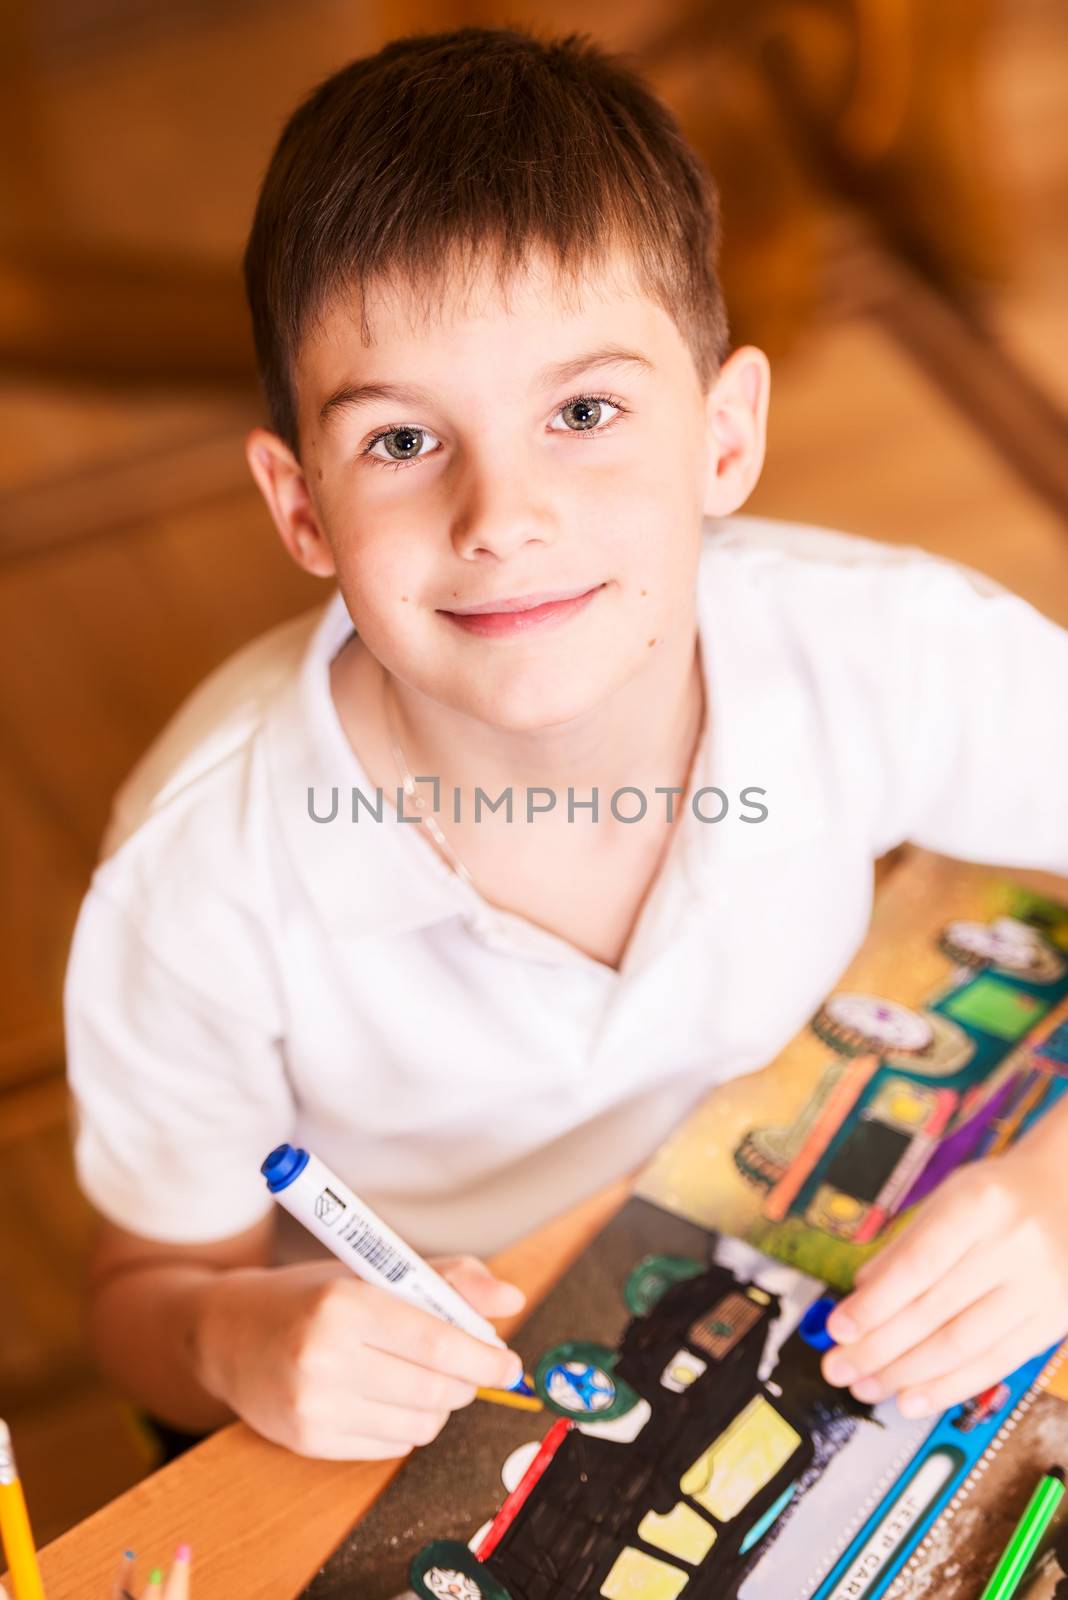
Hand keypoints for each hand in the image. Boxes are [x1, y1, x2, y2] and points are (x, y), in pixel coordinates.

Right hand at [193, 1253, 525, 1458]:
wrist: (225, 1333)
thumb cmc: (309, 1295)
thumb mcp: (372, 1270)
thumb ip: (447, 1280)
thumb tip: (512, 1298)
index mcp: (344, 1302)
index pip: (436, 1342)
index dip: (483, 1356)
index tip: (510, 1362)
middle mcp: (325, 1357)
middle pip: (433, 1388)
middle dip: (467, 1380)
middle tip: (471, 1366)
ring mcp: (313, 1406)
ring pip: (418, 1425)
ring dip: (439, 1406)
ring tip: (426, 1379)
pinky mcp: (308, 1441)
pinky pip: (388, 1446)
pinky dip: (407, 1425)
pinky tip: (392, 1397)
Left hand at [820, 1143, 1067, 1417]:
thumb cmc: (996, 1196)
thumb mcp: (948, 1198)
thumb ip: (904, 1247)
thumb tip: (859, 1297)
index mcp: (979, 1204)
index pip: (918, 1266)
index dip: (875, 1304)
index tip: (838, 1330)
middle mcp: (1014, 1246)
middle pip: (935, 1310)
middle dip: (879, 1347)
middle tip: (838, 1369)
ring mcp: (1040, 1287)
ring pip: (962, 1345)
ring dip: (906, 1374)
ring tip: (866, 1387)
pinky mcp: (1054, 1321)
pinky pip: (995, 1364)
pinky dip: (948, 1387)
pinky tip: (912, 1398)